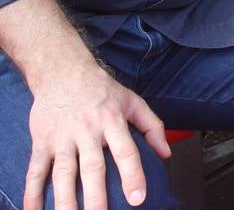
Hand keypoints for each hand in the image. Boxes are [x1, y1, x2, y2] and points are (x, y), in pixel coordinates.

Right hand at [26, 63, 170, 209]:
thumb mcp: (133, 101)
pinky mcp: (42, 142)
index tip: (137, 198)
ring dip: (65, 199)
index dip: (132, 175)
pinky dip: (32, 191)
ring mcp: (62, 138)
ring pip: (63, 173)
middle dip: (96, 196)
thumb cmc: (101, 90)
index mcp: (113, 121)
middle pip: (92, 168)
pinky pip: (36, 170)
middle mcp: (87, 131)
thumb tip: (166, 154)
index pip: (125, 152)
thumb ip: (152, 127)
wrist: (62, 72)